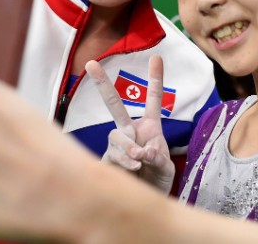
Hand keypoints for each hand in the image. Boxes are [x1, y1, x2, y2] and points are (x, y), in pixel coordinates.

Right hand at [85, 55, 174, 192]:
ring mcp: (117, 145)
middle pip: (114, 104)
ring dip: (127, 145)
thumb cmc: (158, 179)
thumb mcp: (166, 167)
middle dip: (102, 84)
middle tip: (91, 63)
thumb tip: (143, 151)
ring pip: (116, 135)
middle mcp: (130, 131)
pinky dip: (124, 160)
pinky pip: (112, 155)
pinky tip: (133, 169)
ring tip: (139, 160)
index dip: (155, 79)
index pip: (153, 100)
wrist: (145, 200)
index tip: (157, 56)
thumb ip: (159, 157)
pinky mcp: (107, 160)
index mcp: (149, 127)